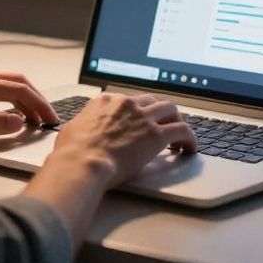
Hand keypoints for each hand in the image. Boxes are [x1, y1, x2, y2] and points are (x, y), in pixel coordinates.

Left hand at [0, 69, 59, 150]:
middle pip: (15, 82)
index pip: (18, 90)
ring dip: (22, 99)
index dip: (38, 104)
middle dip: (35, 99)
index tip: (50, 119)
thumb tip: (19, 122)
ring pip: (5, 84)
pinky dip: (8, 99)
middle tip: (46, 118)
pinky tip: (9, 114)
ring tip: (32, 119)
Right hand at [47, 93, 196, 186]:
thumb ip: (82, 125)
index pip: (128, 100)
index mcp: (106, 101)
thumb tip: (80, 130)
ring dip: (176, 119)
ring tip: (178, 134)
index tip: (139, 119)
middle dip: (159, 112)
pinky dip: (189, 137)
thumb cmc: (72, 152)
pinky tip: (190, 147)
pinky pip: (182, 130)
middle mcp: (127, 104)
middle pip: (152, 101)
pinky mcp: (156, 135)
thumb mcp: (72, 129)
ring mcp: (143, 118)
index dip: (136, 110)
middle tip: (163, 123)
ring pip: (170, 109)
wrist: (82, 163)